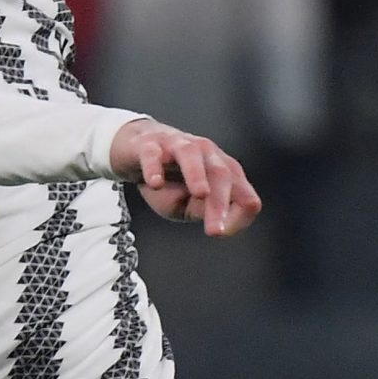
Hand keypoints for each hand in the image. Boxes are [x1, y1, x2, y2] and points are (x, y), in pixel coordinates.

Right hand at [111, 119, 262, 237]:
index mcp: (222, 170)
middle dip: (220, 203)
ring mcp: (177, 145)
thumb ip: (205, 211)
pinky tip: (156, 183)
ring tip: (201, 194)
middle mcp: (205, 153)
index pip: (243, 192)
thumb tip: (221, 224)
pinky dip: (154, 167)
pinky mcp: (149, 145)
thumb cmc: (167, 181)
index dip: (238, 215)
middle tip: (215, 231)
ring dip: (198, 175)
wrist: (134, 153)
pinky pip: (152, 154)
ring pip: (192, 156)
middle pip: (221, 175)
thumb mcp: (187, 204)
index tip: (223, 233)